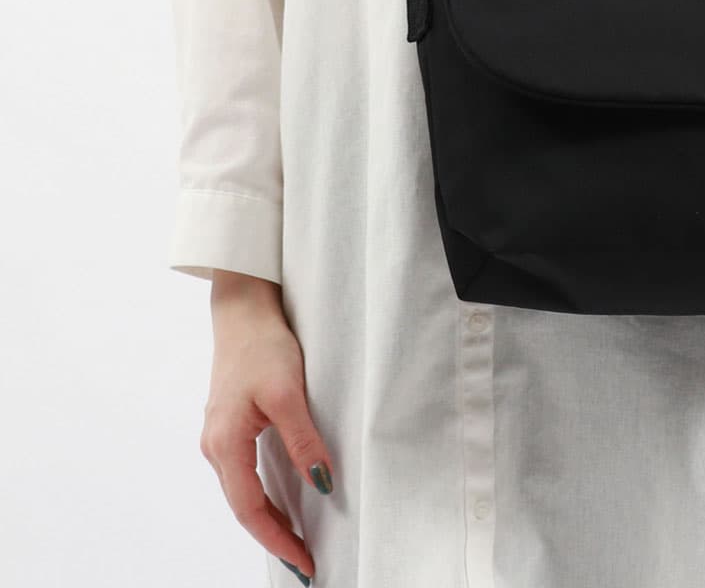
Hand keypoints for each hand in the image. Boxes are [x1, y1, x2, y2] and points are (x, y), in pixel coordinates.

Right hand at [199, 271, 333, 583]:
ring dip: (269, 518)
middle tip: (306, 561)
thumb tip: (321, 482)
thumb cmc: (262, 346)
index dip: (278, 540)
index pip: (250, 510)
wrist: (243, 310)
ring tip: (299, 539)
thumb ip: (303, 440)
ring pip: (243, 491)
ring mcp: (219, 436)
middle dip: (274, 537)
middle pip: (244, 507)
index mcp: (225, 444)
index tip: (304, 563)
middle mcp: (215, 447)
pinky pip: (245, 473)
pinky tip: (284, 500)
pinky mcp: (230, 425)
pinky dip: (264, 494)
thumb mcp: (288, 393)